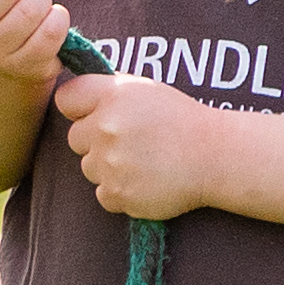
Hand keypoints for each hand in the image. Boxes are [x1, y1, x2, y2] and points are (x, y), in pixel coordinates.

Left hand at [53, 69, 240, 218]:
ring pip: (89, 168)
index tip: (97, 114)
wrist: (217, 156)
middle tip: (132, 141)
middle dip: (96, 141)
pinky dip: (121, 191)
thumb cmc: (181, 120)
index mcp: (113, 95)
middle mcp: (106, 127)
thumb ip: (107, 91)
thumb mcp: (144, 90)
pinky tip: (146, 180)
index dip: (80, 109)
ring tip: (144, 161)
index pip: (66, 99)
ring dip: (108, 167)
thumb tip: (73, 98)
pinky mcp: (117, 193)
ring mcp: (110, 163)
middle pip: (75, 138)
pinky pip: (103, 194)